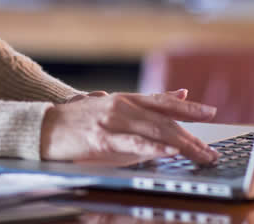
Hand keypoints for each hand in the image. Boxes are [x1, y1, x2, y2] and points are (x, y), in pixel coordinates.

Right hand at [40, 89, 217, 163]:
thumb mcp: (109, 111)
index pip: (162, 101)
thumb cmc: (76, 123)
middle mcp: (122, 106)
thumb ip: (138, 109)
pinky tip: (170, 153)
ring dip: (182, 145)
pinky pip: (134, 144)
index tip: (211, 112)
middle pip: (165, 121)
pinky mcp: (102, 138)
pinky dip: (155, 149)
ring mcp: (112, 121)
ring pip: (156, 131)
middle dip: (191, 137)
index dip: (188, 107)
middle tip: (210, 151)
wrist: (42, 128)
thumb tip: (173, 98)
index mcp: (124, 100)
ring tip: (200, 155)